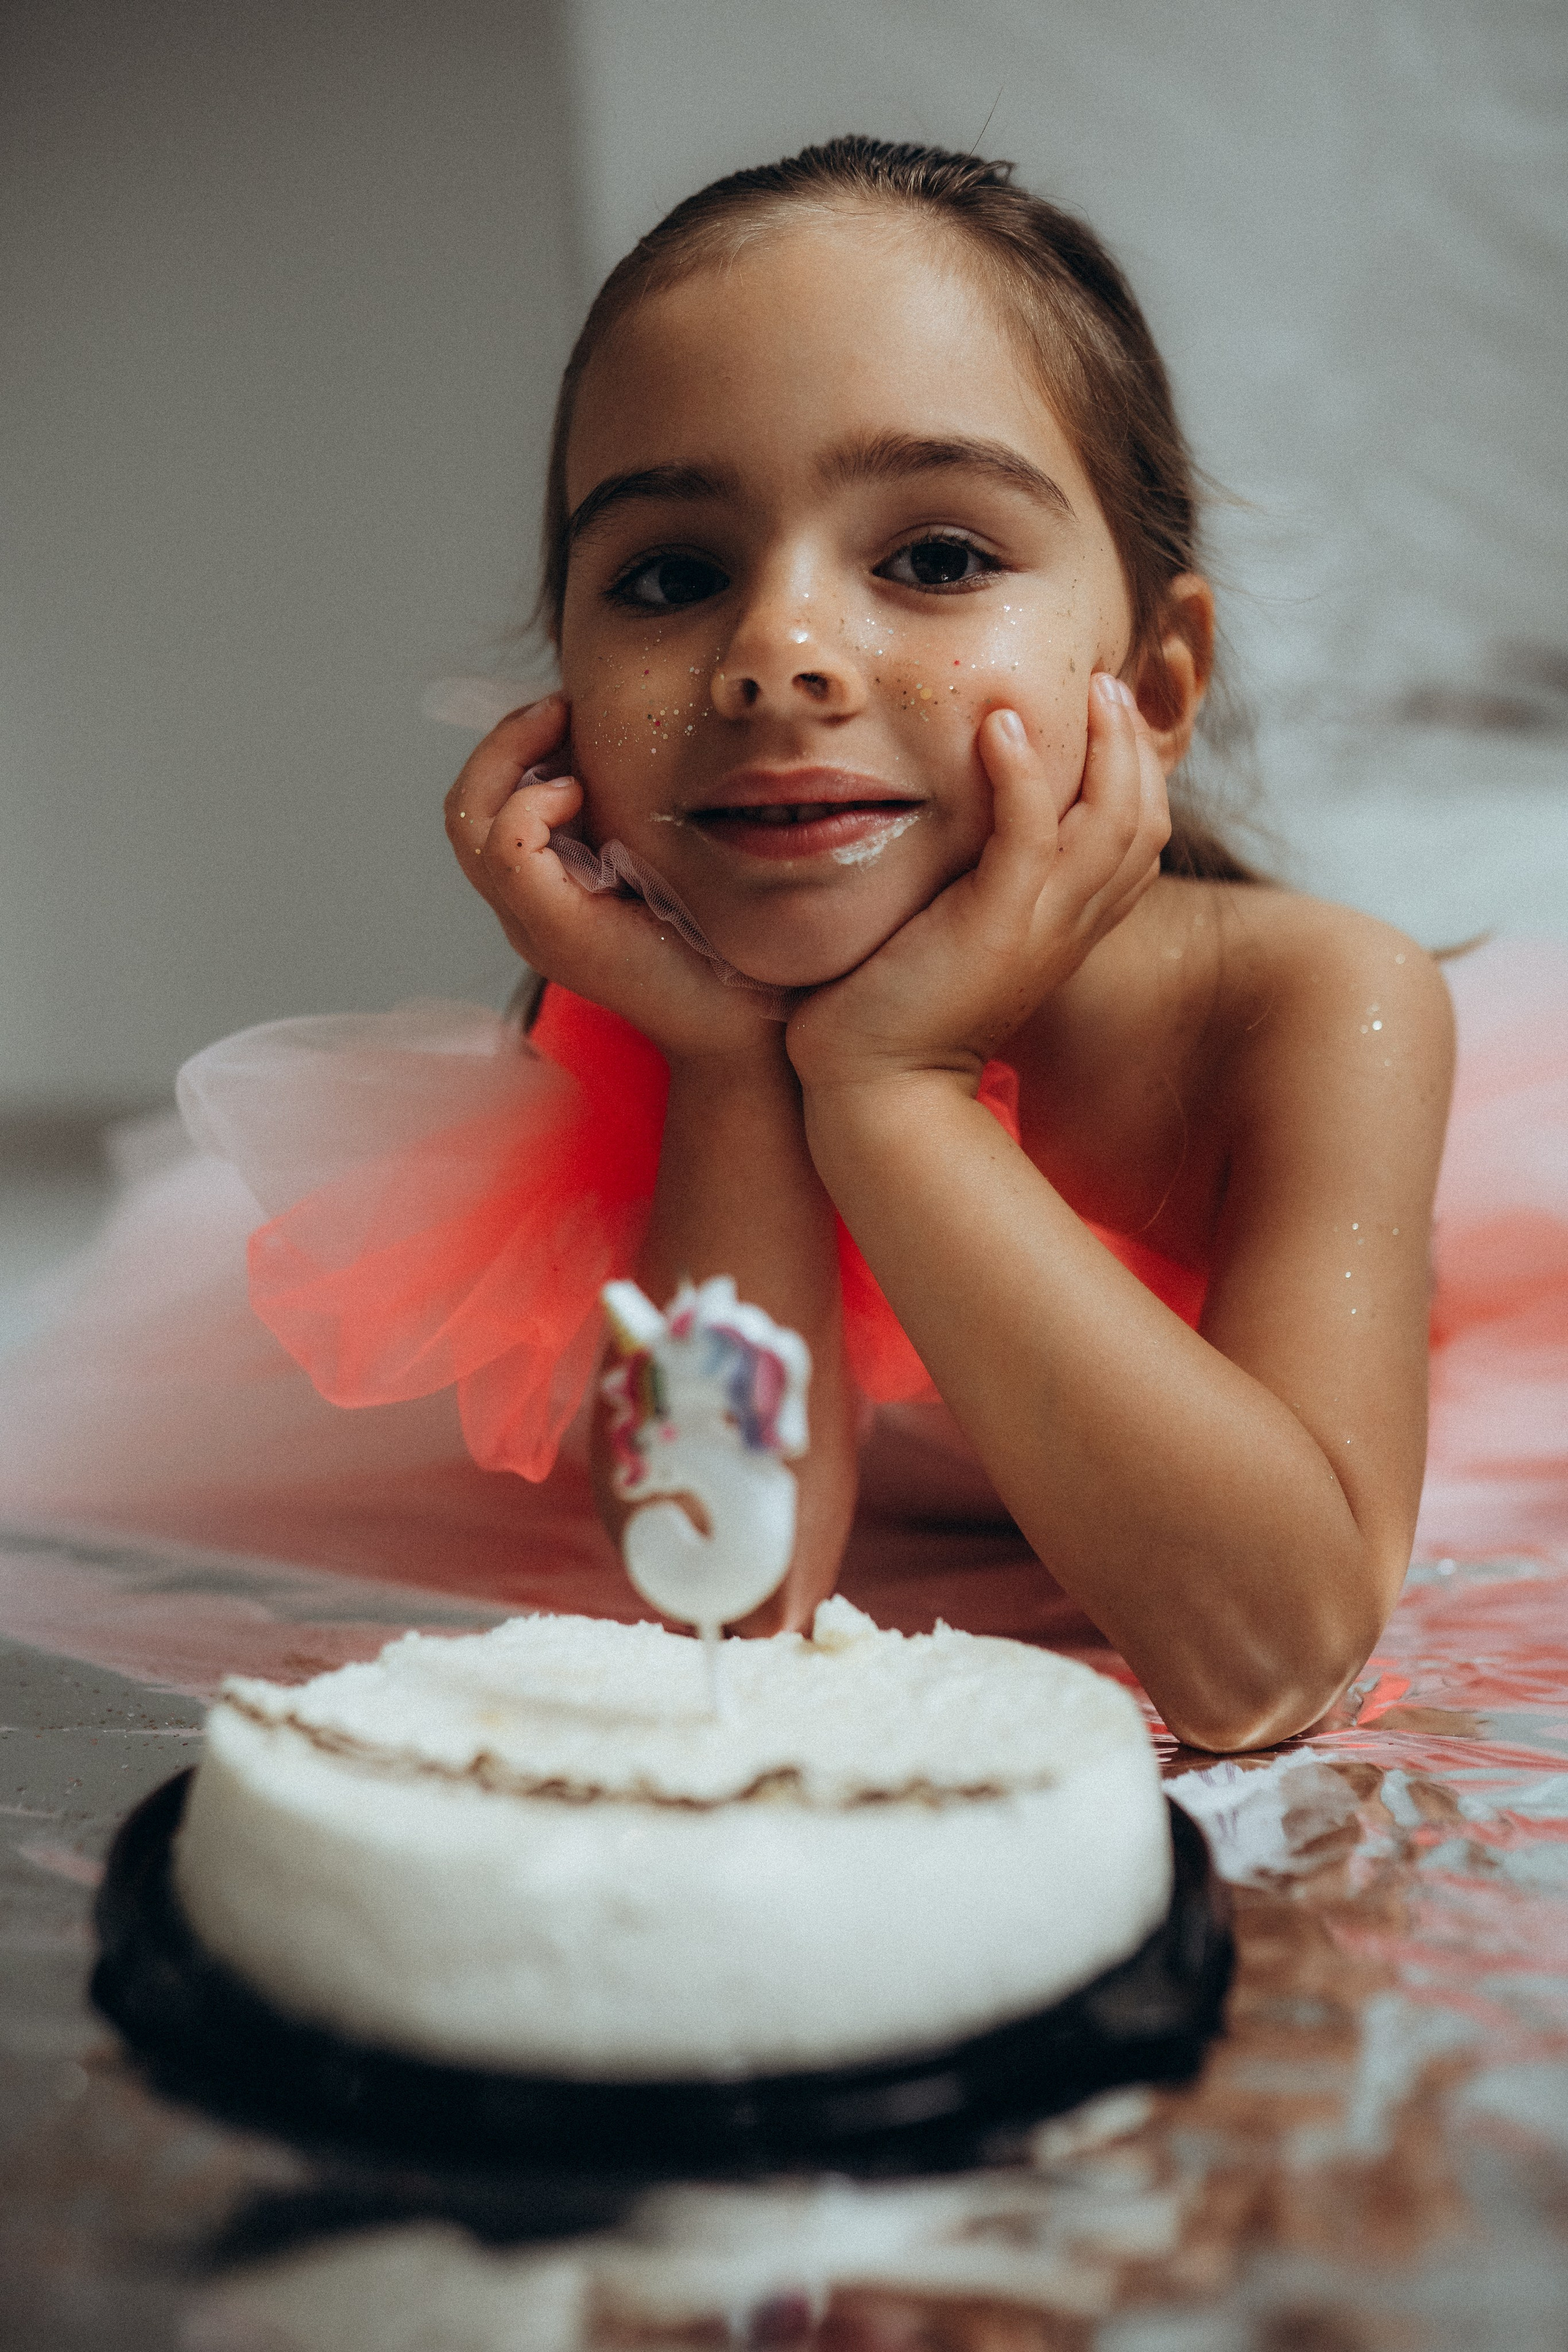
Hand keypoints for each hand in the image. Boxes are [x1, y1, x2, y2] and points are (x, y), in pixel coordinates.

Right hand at [444, 696, 785, 1065]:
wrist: (749, 1024)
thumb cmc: (723, 941)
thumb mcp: (666, 859)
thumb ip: (631, 816)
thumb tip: (620, 744)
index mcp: (547, 894)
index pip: (486, 808)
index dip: (514, 749)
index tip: (568, 714)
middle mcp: (526, 913)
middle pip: (464, 810)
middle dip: (503, 742)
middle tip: (559, 706)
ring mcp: (536, 925)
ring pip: (470, 822)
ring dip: (512, 762)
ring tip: (568, 747)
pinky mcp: (558, 933)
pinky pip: (507, 848)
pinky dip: (533, 803)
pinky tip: (580, 794)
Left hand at [785, 672, 1169, 1092]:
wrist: (875, 1086)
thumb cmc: (897, 1006)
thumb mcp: (958, 931)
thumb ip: (980, 884)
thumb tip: (959, 825)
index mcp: (1068, 925)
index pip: (1139, 839)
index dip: (1139, 773)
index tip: (1108, 715)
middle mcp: (1070, 925)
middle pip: (1145, 820)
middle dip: (1136, 744)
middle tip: (1107, 685)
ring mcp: (1041, 927)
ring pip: (1112, 820)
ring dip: (1103, 744)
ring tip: (1082, 690)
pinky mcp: (995, 926)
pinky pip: (1031, 834)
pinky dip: (1024, 774)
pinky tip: (1001, 726)